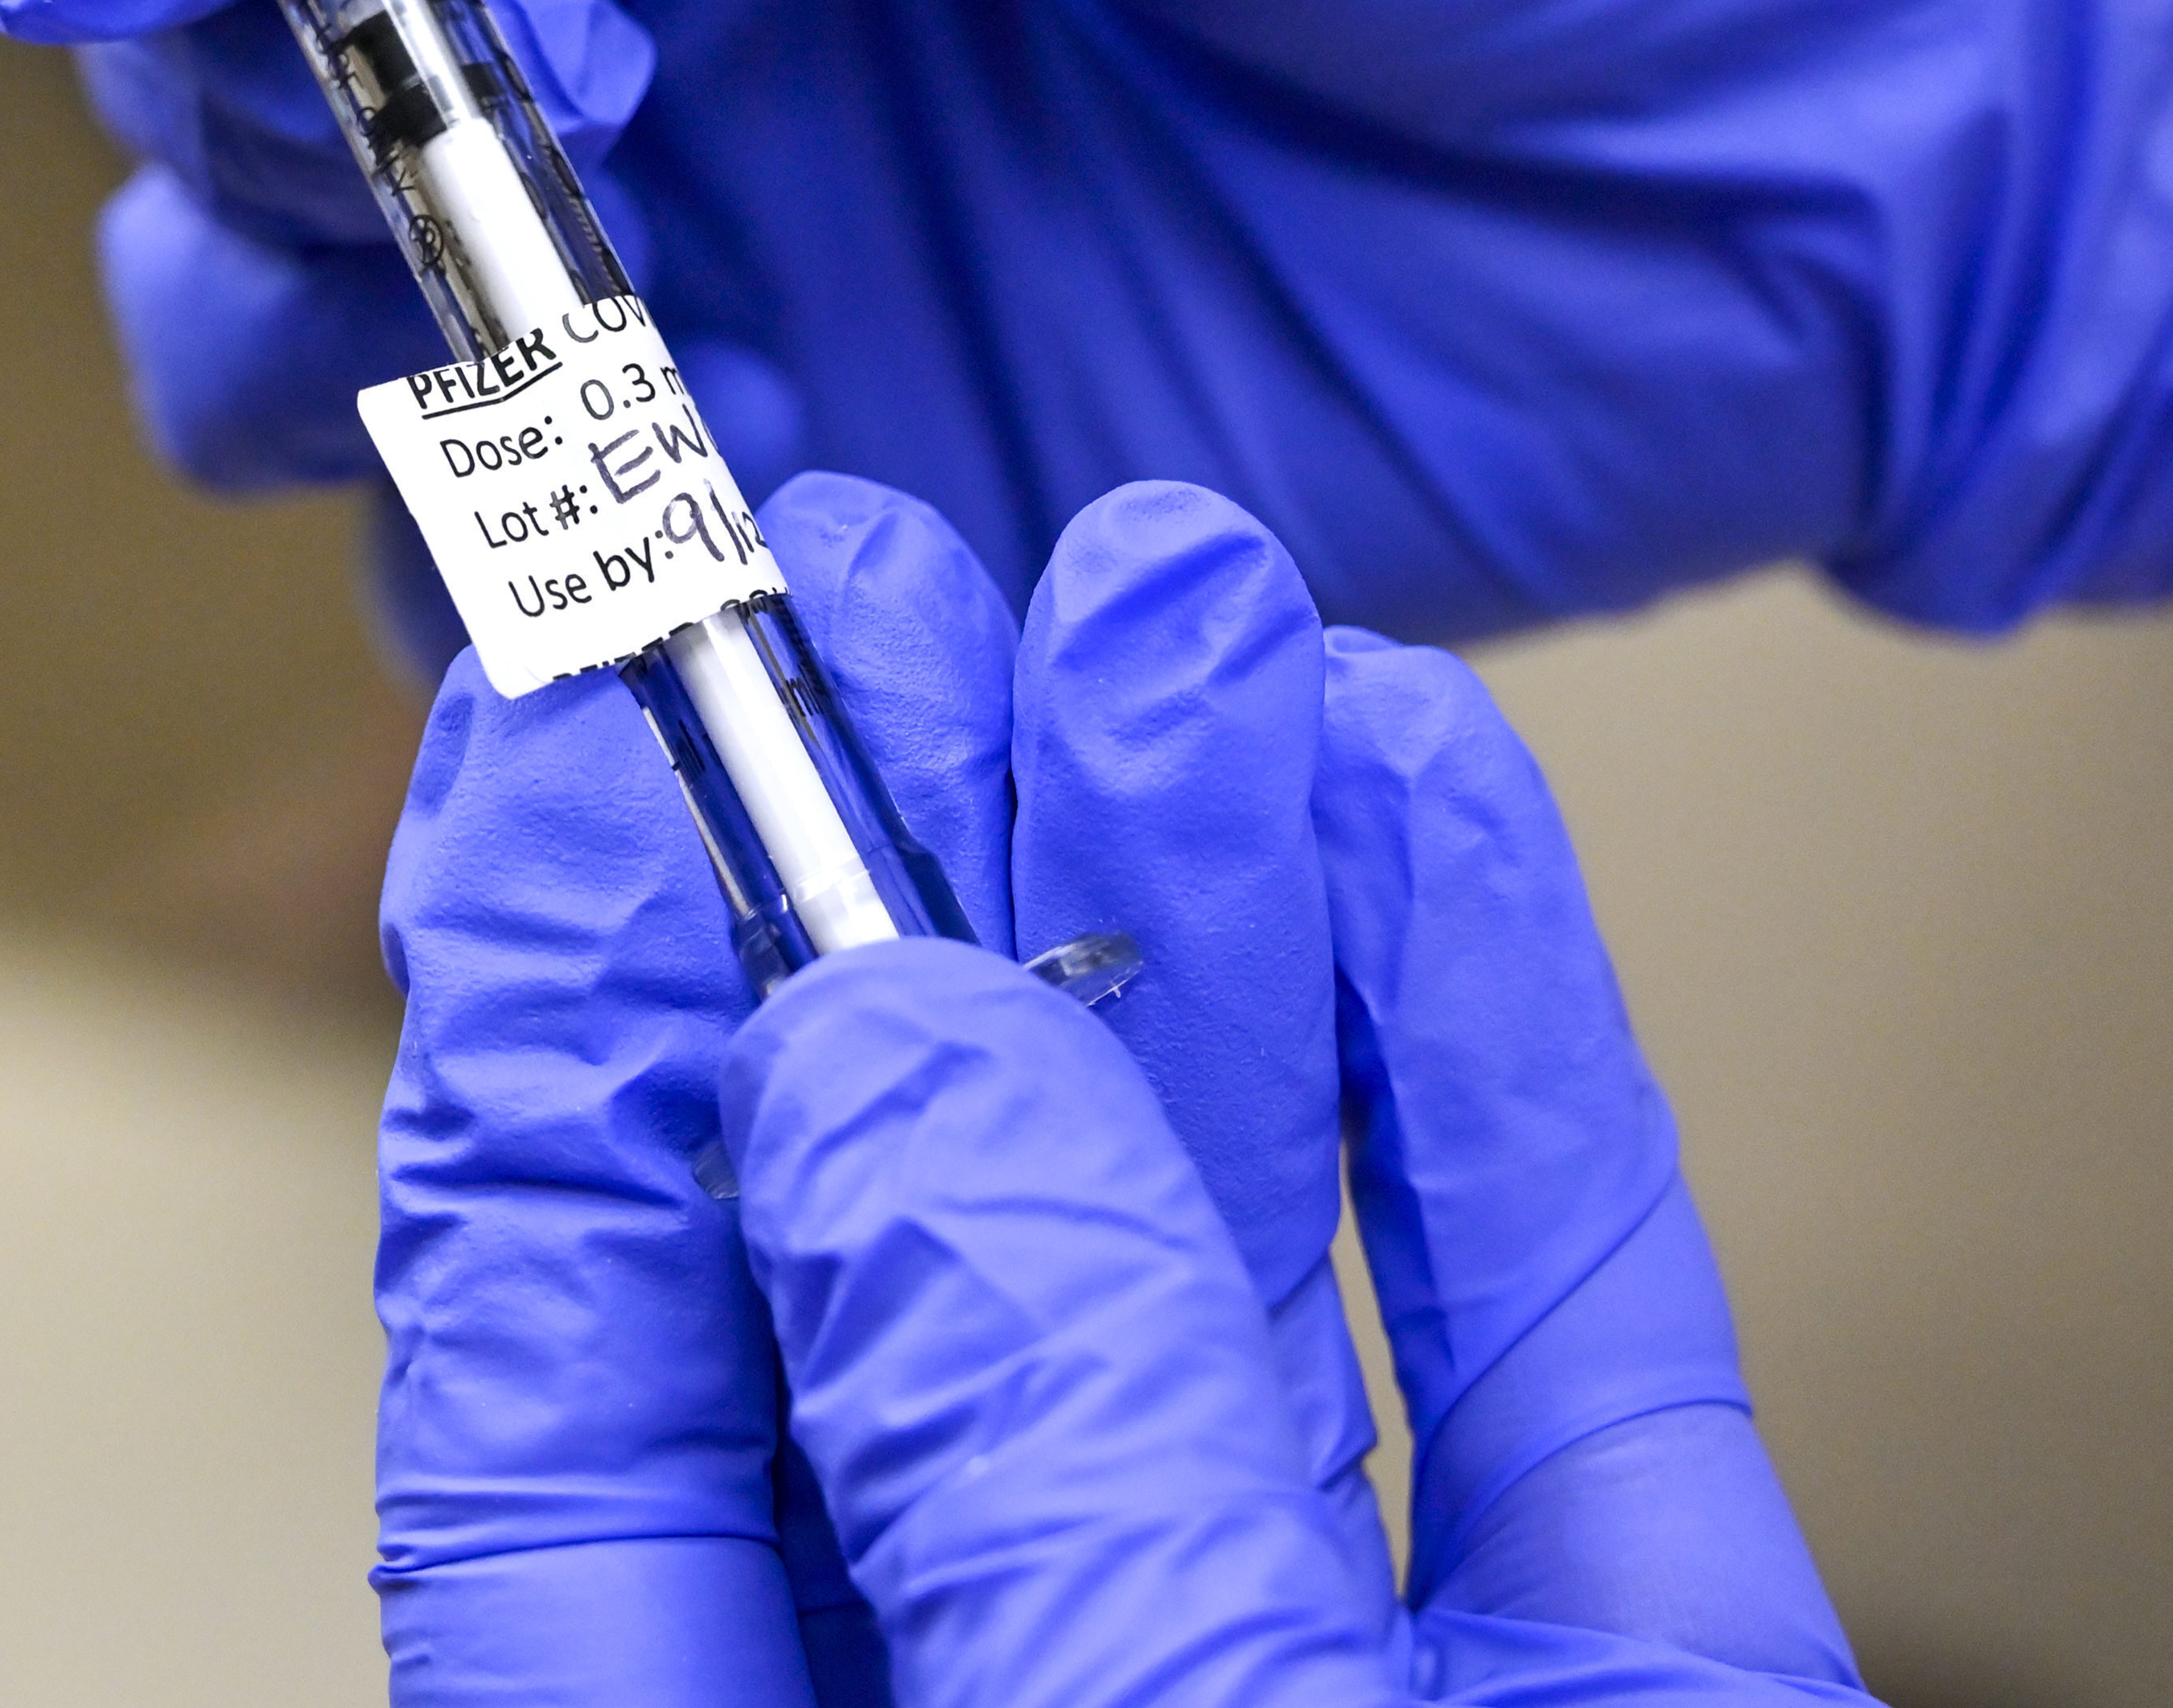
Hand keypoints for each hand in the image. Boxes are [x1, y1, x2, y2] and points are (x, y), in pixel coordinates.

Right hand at [0, 0, 2172, 647]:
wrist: (1953, 117)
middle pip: (271, 17)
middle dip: (258, 85)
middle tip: (485, 135)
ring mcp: (790, 221)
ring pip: (355, 314)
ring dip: (340, 344)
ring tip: (555, 344)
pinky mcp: (895, 477)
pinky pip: (592, 567)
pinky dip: (556, 586)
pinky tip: (694, 547)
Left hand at [369, 468, 1869, 1702]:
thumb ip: (1018, 1457)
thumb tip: (892, 1072)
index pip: (582, 1393)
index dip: (561, 1036)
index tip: (550, 724)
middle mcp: (1035, 1704)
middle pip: (921, 1252)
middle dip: (907, 886)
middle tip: (882, 578)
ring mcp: (1342, 1688)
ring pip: (1230, 1246)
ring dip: (1212, 894)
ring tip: (1174, 588)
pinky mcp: (1622, 1683)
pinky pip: (1550, 1337)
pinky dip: (1498, 1051)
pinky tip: (1423, 796)